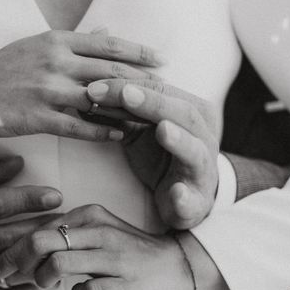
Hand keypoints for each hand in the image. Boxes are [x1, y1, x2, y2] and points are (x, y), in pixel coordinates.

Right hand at [0, 30, 159, 164]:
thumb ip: (72, 41)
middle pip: (111, 71)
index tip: (161, 59)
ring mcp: (48, 91)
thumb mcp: (36, 45)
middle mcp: (56, 62)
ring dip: (128, 108)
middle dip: (144, 81)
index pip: (107, 44)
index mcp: (56, 41)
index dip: (138, 52)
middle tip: (167, 89)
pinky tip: (120, 134)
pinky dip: (103, 130)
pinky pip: (79, 126)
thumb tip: (104, 31)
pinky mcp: (40, 118)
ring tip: (151, 116)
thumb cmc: (2, 69)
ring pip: (100, 99)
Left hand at [0, 204, 194, 289]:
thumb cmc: (128, 251)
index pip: (38, 227)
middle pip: (40, 241)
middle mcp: (99, 231)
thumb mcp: (97, 233)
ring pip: (58, 264)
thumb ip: (64, 237)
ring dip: (41, 279)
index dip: (11, 247)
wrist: (176, 265)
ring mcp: (113, 257)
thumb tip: (24, 251)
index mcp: (89, 215)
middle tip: (3, 277)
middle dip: (13, 261)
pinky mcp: (125, 283)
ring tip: (44, 285)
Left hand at [86, 79, 219, 229]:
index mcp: (190, 113)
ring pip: (195, 152)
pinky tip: (177, 193)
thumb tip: (87, 94)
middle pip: (181, 113)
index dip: (128, 87)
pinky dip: (185, 196)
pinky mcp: (195, 202)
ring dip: (180, 140)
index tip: (94, 87)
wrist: (187, 200)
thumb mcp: (140, 132)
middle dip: (152, 103)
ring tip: (163, 130)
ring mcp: (202, 170)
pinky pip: (191, 200)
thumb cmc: (163, 158)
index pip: (161, 91)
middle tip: (126, 94)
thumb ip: (120, 115)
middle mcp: (202, 137)